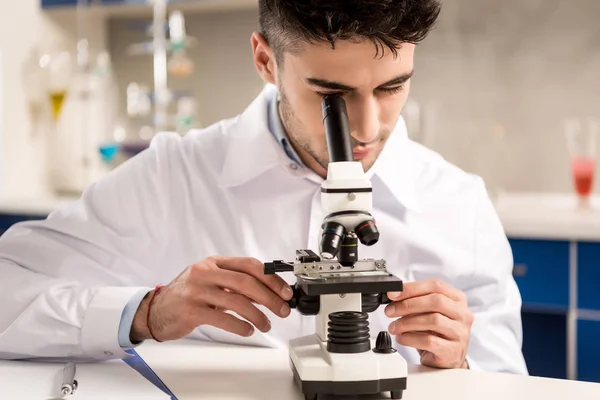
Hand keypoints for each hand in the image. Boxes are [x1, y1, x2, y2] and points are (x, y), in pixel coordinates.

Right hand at [131, 256, 292, 342]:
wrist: (155, 310)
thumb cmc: (187, 296)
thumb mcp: (212, 282)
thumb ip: (236, 284)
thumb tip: (268, 293)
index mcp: (214, 262)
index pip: (250, 265)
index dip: (271, 278)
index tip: (285, 292)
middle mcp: (205, 272)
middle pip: (246, 282)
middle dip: (270, 297)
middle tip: (282, 310)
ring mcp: (197, 291)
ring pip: (237, 301)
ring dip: (258, 315)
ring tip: (266, 324)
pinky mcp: (191, 310)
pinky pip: (223, 318)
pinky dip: (240, 326)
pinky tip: (248, 330)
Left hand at [384, 279, 473, 368]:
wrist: (446, 361)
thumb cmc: (436, 333)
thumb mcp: (428, 313)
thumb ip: (416, 300)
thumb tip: (394, 294)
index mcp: (457, 299)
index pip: (436, 286)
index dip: (412, 288)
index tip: (393, 294)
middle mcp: (463, 314)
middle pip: (436, 301)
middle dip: (407, 305)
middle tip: (390, 311)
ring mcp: (460, 333)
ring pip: (433, 320)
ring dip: (406, 322)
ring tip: (394, 327)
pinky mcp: (452, 351)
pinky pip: (429, 340)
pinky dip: (410, 338)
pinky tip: (402, 338)